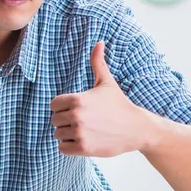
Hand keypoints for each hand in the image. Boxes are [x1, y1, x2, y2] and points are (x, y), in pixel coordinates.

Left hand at [50, 41, 145, 156]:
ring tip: (85, 131)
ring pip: (58, 135)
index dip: (62, 107)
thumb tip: (99, 42)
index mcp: (77, 99)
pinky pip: (62, 148)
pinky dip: (69, 146)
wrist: (137, 128)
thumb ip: (97, 62)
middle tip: (83, 121)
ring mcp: (80, 132)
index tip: (77, 109)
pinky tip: (83, 141)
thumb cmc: (119, 104)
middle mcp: (76, 115)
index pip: (53, 105)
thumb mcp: (107, 82)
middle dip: (65, 121)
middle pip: (54, 120)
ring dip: (68, 135)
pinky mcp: (84, 148)